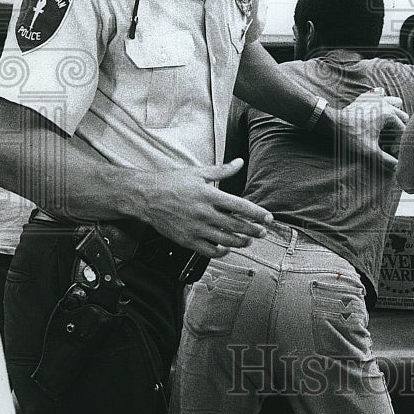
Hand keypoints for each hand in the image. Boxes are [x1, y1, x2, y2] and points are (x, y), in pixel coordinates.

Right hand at [144, 158, 272, 257]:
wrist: (146, 197)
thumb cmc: (171, 183)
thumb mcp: (197, 172)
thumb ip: (221, 170)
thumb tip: (239, 162)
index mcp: (209, 195)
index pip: (240, 206)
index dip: (257, 213)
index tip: (268, 218)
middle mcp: (204, 213)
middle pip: (236, 226)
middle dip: (253, 230)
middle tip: (263, 232)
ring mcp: (195, 228)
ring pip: (225, 240)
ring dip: (240, 242)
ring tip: (248, 240)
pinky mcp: (186, 240)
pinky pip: (208, 251)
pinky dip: (221, 251)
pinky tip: (227, 248)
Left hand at [335, 88, 408, 168]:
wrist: (332, 124)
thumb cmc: (350, 136)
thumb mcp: (370, 151)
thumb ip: (386, 160)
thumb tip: (397, 166)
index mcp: (388, 115)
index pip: (402, 130)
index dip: (398, 144)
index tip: (391, 153)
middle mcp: (384, 103)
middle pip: (402, 116)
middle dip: (398, 130)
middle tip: (389, 142)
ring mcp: (375, 99)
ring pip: (394, 104)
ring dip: (395, 116)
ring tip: (387, 130)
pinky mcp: (367, 98)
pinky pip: (381, 96)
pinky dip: (383, 103)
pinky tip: (378, 113)